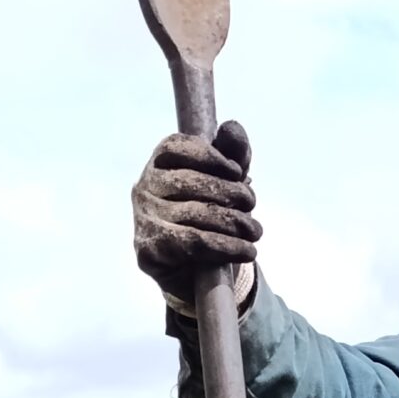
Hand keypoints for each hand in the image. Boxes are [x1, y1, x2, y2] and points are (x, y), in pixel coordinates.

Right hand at [133, 120, 260, 315]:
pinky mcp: (148, 250)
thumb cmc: (211, 214)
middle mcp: (144, 187)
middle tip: (251, 205)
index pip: (177, 147)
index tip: (237, 171)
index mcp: (160, 163)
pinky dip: (226, 247)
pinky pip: (193, 243)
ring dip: (234, 223)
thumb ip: (233, 152)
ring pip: (195, 215)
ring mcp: (143, 219)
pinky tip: (246, 251)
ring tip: (255, 232)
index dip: (210, 156)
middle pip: (190, 182)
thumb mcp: (227, 181)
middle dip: (230, 193)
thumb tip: (232, 128)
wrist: (193, 269)